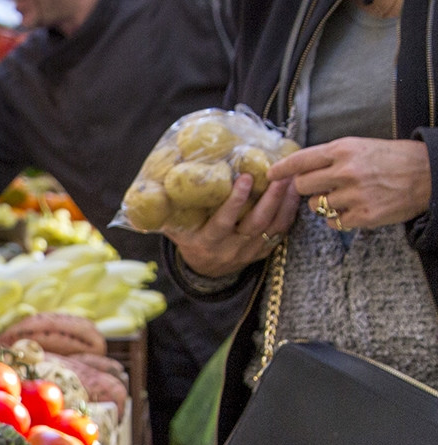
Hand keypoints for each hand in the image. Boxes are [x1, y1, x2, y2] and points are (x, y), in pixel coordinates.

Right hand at [164, 173, 299, 278]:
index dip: (235, 201)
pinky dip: (291, 211)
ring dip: (285, 201)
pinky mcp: (264, 251)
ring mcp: (251, 251)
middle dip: (270, 197)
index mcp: (209, 242)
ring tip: (292, 177)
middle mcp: (232, 248)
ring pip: (274, 226)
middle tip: (279, 173)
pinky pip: (282, 231)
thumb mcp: (176, 231)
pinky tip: (296, 192)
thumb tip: (147, 193)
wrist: (206, 271)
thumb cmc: (191, 241)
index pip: (224, 222)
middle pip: (256, 222)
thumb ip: (168, 214)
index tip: (244, 178)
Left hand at [270, 136, 433, 229]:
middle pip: (301, 187)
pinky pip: (332, 222)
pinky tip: (354, 208)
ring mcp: (354, 195)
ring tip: (345, 196)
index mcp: (343, 150)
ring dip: (324, 204)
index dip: (282, 169)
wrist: (428, 173)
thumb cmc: (392, 158)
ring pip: (316, 206)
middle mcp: (346, 171)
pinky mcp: (363, 215)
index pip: (301, 160)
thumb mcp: (361, 147)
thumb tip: (299, 168)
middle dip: (306, 189)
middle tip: (321, 187)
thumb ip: (331, 157)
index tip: (270, 175)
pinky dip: (338, 218)